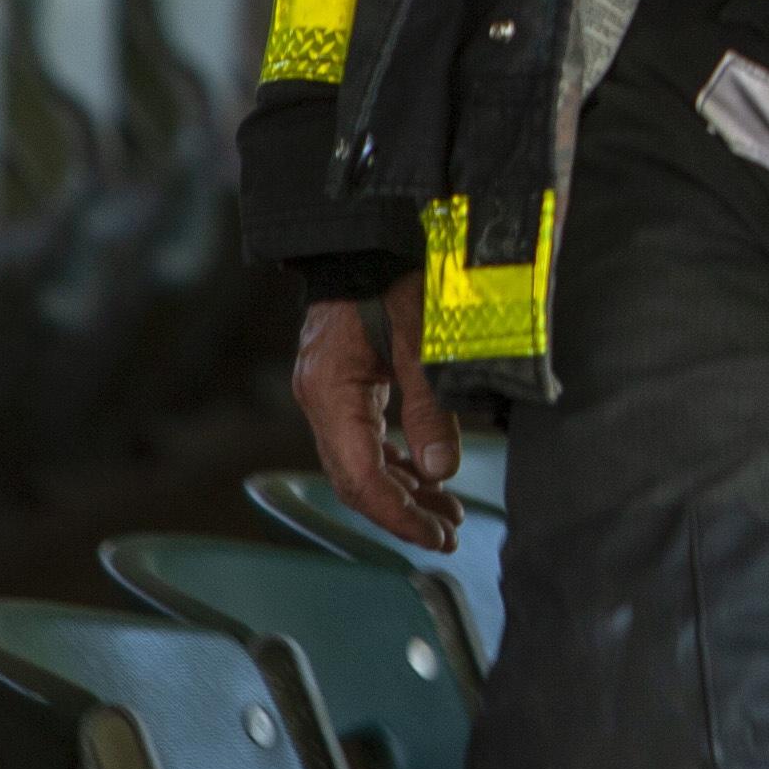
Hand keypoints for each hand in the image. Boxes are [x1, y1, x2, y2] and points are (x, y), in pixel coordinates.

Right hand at [294, 281, 461, 550]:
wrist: (367, 231)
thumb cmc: (392, 274)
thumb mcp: (421, 341)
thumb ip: (429, 409)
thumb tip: (441, 472)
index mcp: (331, 393)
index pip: (359, 478)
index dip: (398, 516)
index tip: (435, 537)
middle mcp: (321, 399)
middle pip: (356, 478)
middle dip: (402, 512)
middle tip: (448, 535)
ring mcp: (328, 391)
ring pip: (361, 461)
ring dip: (403, 490)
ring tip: (447, 514)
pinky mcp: (344, 382)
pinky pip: (366, 437)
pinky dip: (395, 461)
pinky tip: (425, 477)